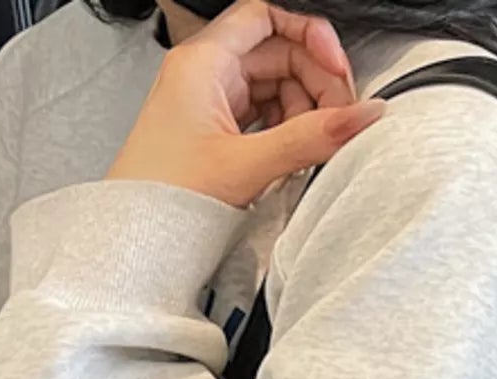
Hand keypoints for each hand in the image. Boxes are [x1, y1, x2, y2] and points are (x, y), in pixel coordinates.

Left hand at [105, 1, 385, 209]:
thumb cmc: (165, 196)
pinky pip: (264, 115)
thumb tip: (362, 118)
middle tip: (338, 118)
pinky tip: (295, 154)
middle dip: (315, 82)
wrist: (135, 237)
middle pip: (278, 54)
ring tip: (315, 144)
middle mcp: (206, 74)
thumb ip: (310, 139)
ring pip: (275, 86)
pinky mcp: (216, 132)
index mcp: (204, 62)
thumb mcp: (248, 165)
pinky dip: (287, 130)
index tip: (337, 69)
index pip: (266, 17)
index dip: (309, 36)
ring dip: (305, 110)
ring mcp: (211, 102)